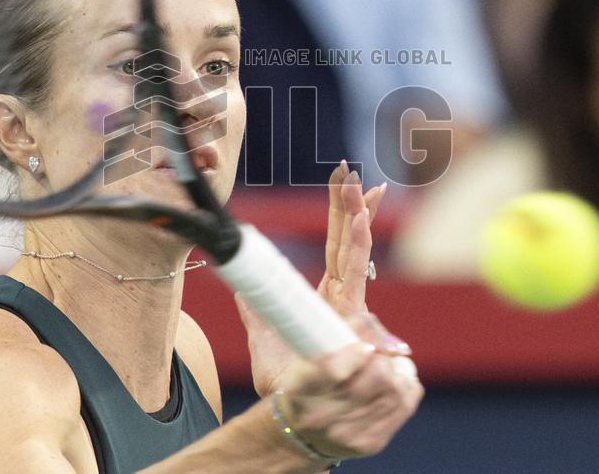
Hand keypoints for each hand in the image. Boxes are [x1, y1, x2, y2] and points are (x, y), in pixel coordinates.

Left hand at [238, 162, 386, 396]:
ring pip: (356, 259)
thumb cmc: (290, 385)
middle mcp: (346, 302)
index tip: (347, 183)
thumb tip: (238, 276)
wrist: (300, 423)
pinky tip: (359, 226)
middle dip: (354, 208)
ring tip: (360, 192)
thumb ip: (257, 305)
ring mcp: (354, 315)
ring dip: (358, 222)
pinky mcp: (356, 328)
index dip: (342, 214)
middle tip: (355, 174)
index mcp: (327, 298)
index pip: (339, 247)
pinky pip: (358, 285)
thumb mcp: (264, 338)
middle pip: (350, 245)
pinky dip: (359, 252)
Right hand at [273, 313, 423, 461]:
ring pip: (396, 391)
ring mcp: (348, 434)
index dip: (357, 352)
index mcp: (300, 386)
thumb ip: (350, 330)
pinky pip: (405, 406)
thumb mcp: (314, 350)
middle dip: (383, 359)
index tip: (365, 346)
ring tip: (382, 369)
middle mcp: (322, 416)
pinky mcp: (371, 444)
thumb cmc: (313, 377)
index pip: (334, 369)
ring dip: (395, 372)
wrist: (304, 433)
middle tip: (374, 355)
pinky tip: (392, 385)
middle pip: (378, 376)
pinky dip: (405, 388)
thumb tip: (394, 344)